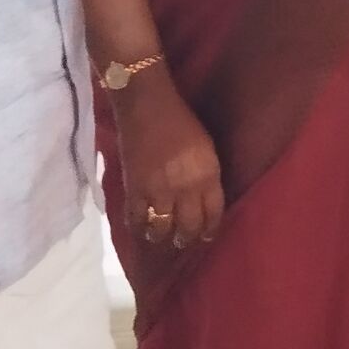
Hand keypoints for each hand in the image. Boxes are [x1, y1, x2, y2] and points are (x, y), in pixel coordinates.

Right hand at [111, 72, 224, 248]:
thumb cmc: (182, 123)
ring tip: (164, 240)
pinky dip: (140, 230)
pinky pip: (137, 221)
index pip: (213, 213)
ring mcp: (158, 191)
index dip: (210, 230)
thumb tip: (205, 203)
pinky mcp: (134, 189)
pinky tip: (143, 232)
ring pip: (163, 230)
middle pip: (189, 226)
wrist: (147, 107)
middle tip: (184, 242)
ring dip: (164, 239)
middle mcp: (185, 187)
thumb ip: (207, 177)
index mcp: (208, 174)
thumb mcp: (207, 150)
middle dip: (188, 238)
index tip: (207, 237)